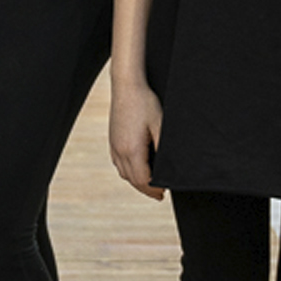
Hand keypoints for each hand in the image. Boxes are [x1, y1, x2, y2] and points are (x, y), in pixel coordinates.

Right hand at [108, 78, 165, 198]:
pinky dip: (129, 171)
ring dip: (136, 181)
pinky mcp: (112, 140)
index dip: (153, 190)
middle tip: (159, 194)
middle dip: (146, 189)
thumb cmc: (145, 102)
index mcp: (132, 150)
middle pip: (132, 180)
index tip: (163, 193)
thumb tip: (168, 167)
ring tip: (149, 183)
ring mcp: (114, 145)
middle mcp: (120, 150)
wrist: (126, 86)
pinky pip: (119, 163)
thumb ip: (163, 148)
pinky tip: (137, 167)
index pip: (142, 180)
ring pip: (124, 173)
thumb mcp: (160, 125)